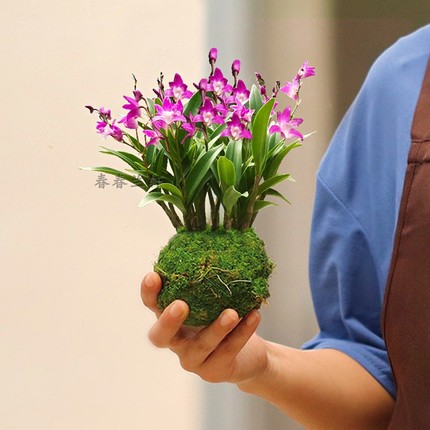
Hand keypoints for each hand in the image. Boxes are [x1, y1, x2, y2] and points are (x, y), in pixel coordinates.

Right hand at [141, 271, 269, 383]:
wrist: (248, 353)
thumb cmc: (225, 316)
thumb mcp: (214, 298)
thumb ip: (210, 279)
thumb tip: (217, 236)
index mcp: (172, 319)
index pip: (153, 306)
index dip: (149, 294)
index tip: (153, 276)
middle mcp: (177, 341)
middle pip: (160, 337)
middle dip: (168, 321)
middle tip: (181, 305)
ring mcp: (193, 360)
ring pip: (200, 346)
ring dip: (215, 328)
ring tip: (231, 312)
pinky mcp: (214, 371)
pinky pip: (228, 350)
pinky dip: (242, 333)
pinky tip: (254, 315)